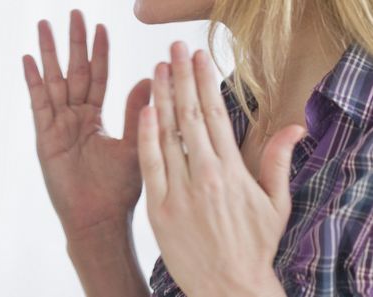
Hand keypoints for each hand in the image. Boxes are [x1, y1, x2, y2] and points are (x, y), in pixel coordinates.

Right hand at [23, 10, 150, 239]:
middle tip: (74, 14)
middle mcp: (78, 118)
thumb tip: (152, 78)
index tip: (101, 27)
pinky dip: (33, 82)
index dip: (100, 53)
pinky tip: (28, 60)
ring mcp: (59, 126)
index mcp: (98, 118)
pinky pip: (38, 104)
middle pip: (76, 72)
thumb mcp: (134, 144)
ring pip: (54, 82)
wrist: (100, 217)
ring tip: (44, 25)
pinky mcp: (45, 138)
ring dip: (49, 54)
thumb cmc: (119, 188)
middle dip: (74, 43)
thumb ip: (138, 111)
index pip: (100, 77)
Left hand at [137, 42, 304, 296]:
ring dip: (161, 98)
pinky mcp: (158, 208)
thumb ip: (279, 162)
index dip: (205, 81)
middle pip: (188, 115)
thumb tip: (295, 127)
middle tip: (175, 49)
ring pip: (166, 134)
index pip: (215, 114)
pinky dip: (145, 136)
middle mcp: (204, 175)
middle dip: (181, 77)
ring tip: (157, 69)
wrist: (227, 286)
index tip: (199, 57)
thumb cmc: (253, 246)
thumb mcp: (276, 204)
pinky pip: (149, 165)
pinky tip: (144, 110)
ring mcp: (178, 191)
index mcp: (231, 171)